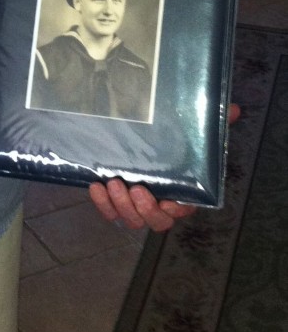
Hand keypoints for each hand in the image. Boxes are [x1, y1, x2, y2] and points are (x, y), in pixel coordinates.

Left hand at [89, 101, 240, 231]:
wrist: (137, 137)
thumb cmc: (172, 140)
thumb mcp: (192, 130)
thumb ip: (213, 123)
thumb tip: (235, 109)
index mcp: (182, 193)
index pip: (182, 210)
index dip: (176, 210)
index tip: (169, 201)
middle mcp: (159, 203)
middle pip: (155, 222)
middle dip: (144, 210)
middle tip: (135, 189)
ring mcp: (135, 204)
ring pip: (130, 220)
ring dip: (120, 206)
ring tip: (113, 183)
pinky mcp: (114, 200)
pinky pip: (109, 211)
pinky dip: (102, 203)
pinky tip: (96, 185)